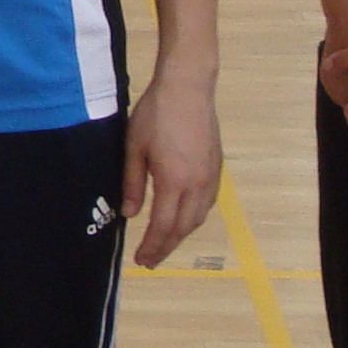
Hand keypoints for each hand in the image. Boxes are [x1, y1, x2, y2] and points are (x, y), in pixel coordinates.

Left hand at [120, 60, 223, 267]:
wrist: (188, 87)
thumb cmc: (156, 114)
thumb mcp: (134, 148)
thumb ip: (132, 184)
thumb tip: (129, 214)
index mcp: (173, 182)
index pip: (163, 226)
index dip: (152, 247)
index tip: (141, 261)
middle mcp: (196, 185)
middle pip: (183, 228)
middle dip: (166, 247)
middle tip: (151, 260)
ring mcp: (210, 177)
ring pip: (198, 218)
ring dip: (181, 234)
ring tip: (165, 242)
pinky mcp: (217, 168)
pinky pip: (207, 203)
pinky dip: (193, 217)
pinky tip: (184, 217)